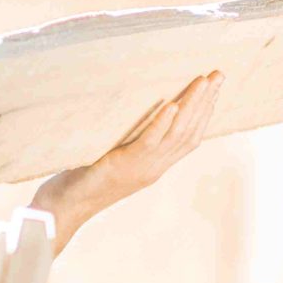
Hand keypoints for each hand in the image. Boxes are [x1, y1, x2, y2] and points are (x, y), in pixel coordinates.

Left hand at [32, 69, 222, 247]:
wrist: (63, 208)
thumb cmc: (81, 178)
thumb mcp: (113, 155)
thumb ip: (128, 138)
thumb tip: (133, 105)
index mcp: (155, 166)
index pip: (190, 137)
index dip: (205, 112)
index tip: (214, 87)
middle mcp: (154, 168)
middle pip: (189, 132)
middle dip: (207, 101)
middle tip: (219, 74)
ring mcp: (140, 169)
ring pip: (175, 134)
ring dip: (192, 105)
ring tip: (204, 81)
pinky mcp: (122, 166)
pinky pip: (147, 144)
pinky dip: (161, 123)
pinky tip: (172, 105)